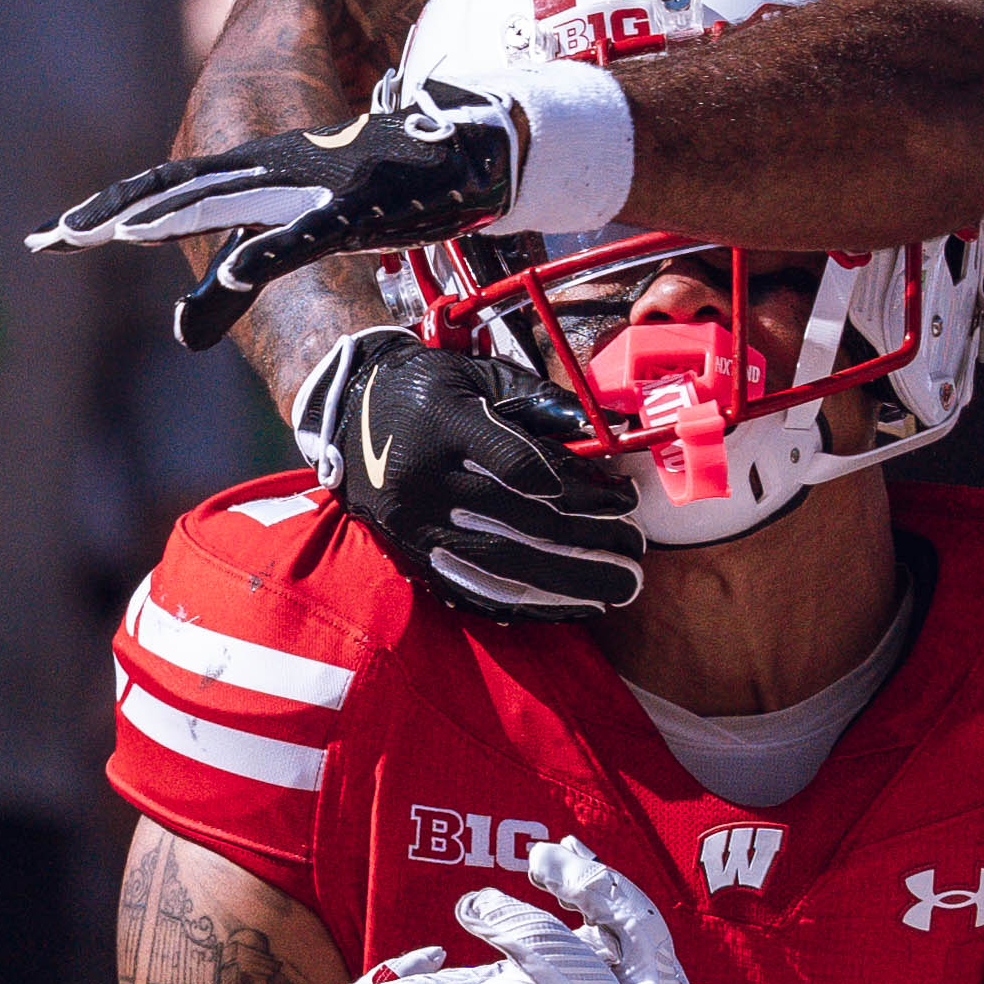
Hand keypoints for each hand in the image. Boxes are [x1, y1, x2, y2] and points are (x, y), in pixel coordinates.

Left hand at [29, 80, 522, 347]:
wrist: (464, 143)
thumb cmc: (382, 186)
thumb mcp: (301, 233)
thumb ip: (240, 280)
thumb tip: (184, 329)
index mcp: (253, 172)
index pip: (164, 190)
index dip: (109, 208)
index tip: (52, 237)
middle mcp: (271, 168)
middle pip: (179, 190)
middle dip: (116, 212)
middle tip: (57, 237)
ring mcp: (311, 182)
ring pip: (229, 199)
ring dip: (173, 216)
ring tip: (118, 235)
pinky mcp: (357, 202)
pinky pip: (305, 230)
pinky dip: (269, 249)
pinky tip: (236, 269)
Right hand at [292, 325, 642, 621]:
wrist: (347, 414)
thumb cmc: (428, 391)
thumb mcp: (479, 376)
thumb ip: (541, 400)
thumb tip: (604, 427)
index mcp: (445, 423)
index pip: (518, 464)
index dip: (577, 487)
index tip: (621, 498)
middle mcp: (428, 479)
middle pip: (522, 523)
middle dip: (591, 541)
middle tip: (636, 550)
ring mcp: (418, 524)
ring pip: (504, 566)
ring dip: (570, 582)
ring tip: (620, 588)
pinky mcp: (413, 555)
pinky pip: (475, 590)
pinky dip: (528, 604)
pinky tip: (571, 607)